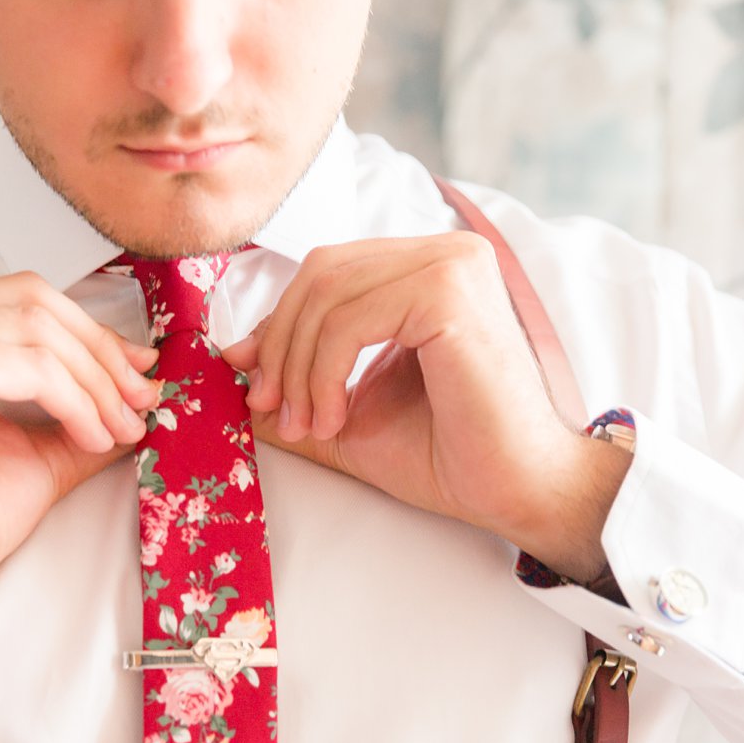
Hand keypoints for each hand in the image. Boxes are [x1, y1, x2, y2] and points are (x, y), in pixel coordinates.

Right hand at [0, 271, 159, 651]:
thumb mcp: (31, 450)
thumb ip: (78, 412)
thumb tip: (143, 389)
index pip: (18, 299)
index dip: (86, 330)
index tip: (136, 370)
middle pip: (32, 299)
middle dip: (100, 349)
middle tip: (142, 397)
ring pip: (39, 329)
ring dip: (97, 380)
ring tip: (123, 429)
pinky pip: (34, 366)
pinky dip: (78, 400)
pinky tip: (93, 438)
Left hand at [221, 234, 629, 581]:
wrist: (516, 491)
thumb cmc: (449, 455)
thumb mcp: (349, 412)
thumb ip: (295, 381)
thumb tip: (227, 362)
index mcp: (428, 267)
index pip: (327, 273)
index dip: (278, 325)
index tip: (253, 385)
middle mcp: (446, 251)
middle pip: (319, 274)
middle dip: (281, 346)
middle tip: (270, 410)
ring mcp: (452, 263)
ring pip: (327, 295)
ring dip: (298, 368)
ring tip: (306, 426)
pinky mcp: (449, 291)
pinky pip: (349, 320)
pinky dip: (322, 373)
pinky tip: (332, 419)